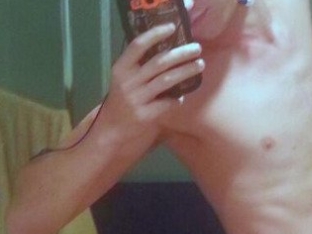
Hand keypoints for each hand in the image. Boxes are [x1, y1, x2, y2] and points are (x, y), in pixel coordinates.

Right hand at [97, 24, 204, 145]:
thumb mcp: (124, 80)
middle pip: (159, 62)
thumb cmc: (122, 100)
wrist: (111, 128)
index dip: (155, 34)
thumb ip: (140, 67)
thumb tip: (168, 51)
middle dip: (181, 53)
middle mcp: (128, 81)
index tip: (172, 27)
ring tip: (199, 65)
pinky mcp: (145, 115)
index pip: (138, 45)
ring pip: (166, 81)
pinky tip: (182, 97)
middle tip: (197, 48)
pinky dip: (177, 99)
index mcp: (121, 68)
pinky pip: (167, 103)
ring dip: (186, 71)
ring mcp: (136, 99)